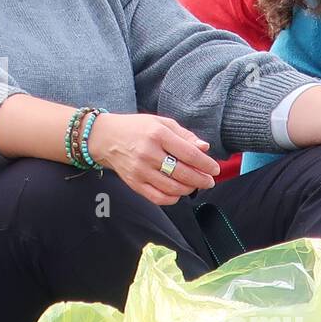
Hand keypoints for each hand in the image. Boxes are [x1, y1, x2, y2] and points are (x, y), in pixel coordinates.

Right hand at [86, 112, 220, 205]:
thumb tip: (204, 148)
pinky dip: (172, 198)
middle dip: (201, 180)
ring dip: (189, 189)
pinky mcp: (133, 183)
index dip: (206, 164)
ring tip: (194, 185)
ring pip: (172, 188)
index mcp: (158, 134)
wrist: (106, 138)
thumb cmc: (137, 128)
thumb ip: (185, 135)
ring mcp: (140, 170)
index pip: (189, 154)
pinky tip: (177, 192)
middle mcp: (148, 153)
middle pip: (183, 173)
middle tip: (209, 181)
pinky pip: (158, 198)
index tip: (214, 169)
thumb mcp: (162, 123)